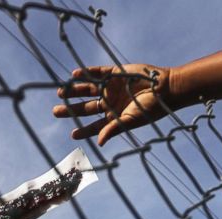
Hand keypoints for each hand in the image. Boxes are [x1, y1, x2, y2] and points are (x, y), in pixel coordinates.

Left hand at [53, 64, 174, 146]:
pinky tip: (74, 75)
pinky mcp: (115, 73)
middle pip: (86, 107)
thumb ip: (114, 129)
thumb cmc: (151, 109)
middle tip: (56, 111)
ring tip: (60, 92)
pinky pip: (97, 73)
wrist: (166, 88)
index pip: (94, 125)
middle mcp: (110, 102)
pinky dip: (86, 73)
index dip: (83, 130)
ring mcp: (111, 87)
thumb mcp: (131, 121)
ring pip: (88, 89)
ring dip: (74, 90)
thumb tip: (99, 143)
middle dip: (71, 109)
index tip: (72, 134)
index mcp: (114, 117)